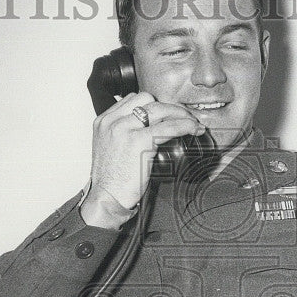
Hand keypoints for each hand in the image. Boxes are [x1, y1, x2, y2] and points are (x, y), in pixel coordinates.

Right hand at [80, 92, 204, 228]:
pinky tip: (193, 129)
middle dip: (167, 106)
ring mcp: (124, 129)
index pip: (131, 99)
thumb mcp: (110, 149)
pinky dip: (185, 126)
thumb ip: (123, 134)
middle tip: (182, 116)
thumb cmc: (111, 180)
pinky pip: (168, 127)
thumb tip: (148, 130)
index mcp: (104, 121)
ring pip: (159, 109)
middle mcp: (112, 121)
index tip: (165, 113)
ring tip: (192, 122)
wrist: (106, 198)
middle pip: (146, 99)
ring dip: (180, 113)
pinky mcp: (138, 141)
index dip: (152, 104)